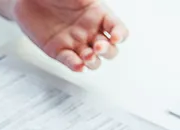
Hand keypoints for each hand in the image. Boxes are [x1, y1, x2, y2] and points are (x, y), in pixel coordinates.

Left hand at [11, 0, 127, 70]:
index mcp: (98, 14)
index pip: (117, 28)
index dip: (119, 34)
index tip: (114, 37)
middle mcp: (89, 30)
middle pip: (109, 49)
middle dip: (107, 51)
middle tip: (98, 47)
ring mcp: (75, 42)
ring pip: (93, 60)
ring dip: (93, 62)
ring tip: (87, 56)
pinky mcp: (59, 51)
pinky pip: (71, 62)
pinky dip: (76, 66)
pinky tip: (79, 66)